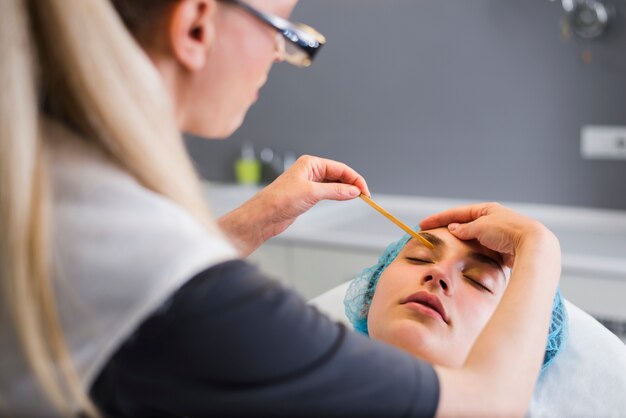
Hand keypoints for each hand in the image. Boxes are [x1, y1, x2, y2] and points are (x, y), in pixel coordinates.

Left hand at [218, 155, 368, 255]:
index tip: (365, 190)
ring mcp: (309, 183)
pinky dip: (338, 195)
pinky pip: (328, 192)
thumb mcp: (312, 193)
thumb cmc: (280, 200)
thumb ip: (335, 191)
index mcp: (310, 164)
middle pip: (338, 174)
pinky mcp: (307, 195)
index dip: (354, 178)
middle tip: (364, 195)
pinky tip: (344, 199)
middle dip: (352, 183)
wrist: (264, 216)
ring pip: (334, 183)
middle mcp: (310, 171)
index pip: (339, 168)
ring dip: (345, 190)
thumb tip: (354, 191)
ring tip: (357, 197)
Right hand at [419, 202, 557, 266]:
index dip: (439, 218)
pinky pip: (482, 250)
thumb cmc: (508, 231)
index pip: (457, 213)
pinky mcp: (503, 249)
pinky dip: (472, 253)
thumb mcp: (481, 226)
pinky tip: (465, 258)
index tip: (423, 224)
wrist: (532, 245)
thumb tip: (453, 229)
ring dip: (461, 243)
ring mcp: (498, 235)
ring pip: (473, 238)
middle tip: (432, 235)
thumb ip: (465, 229)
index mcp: (487, 210)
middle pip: (465, 225)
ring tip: (446, 248)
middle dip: (449, 230)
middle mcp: (493, 220)